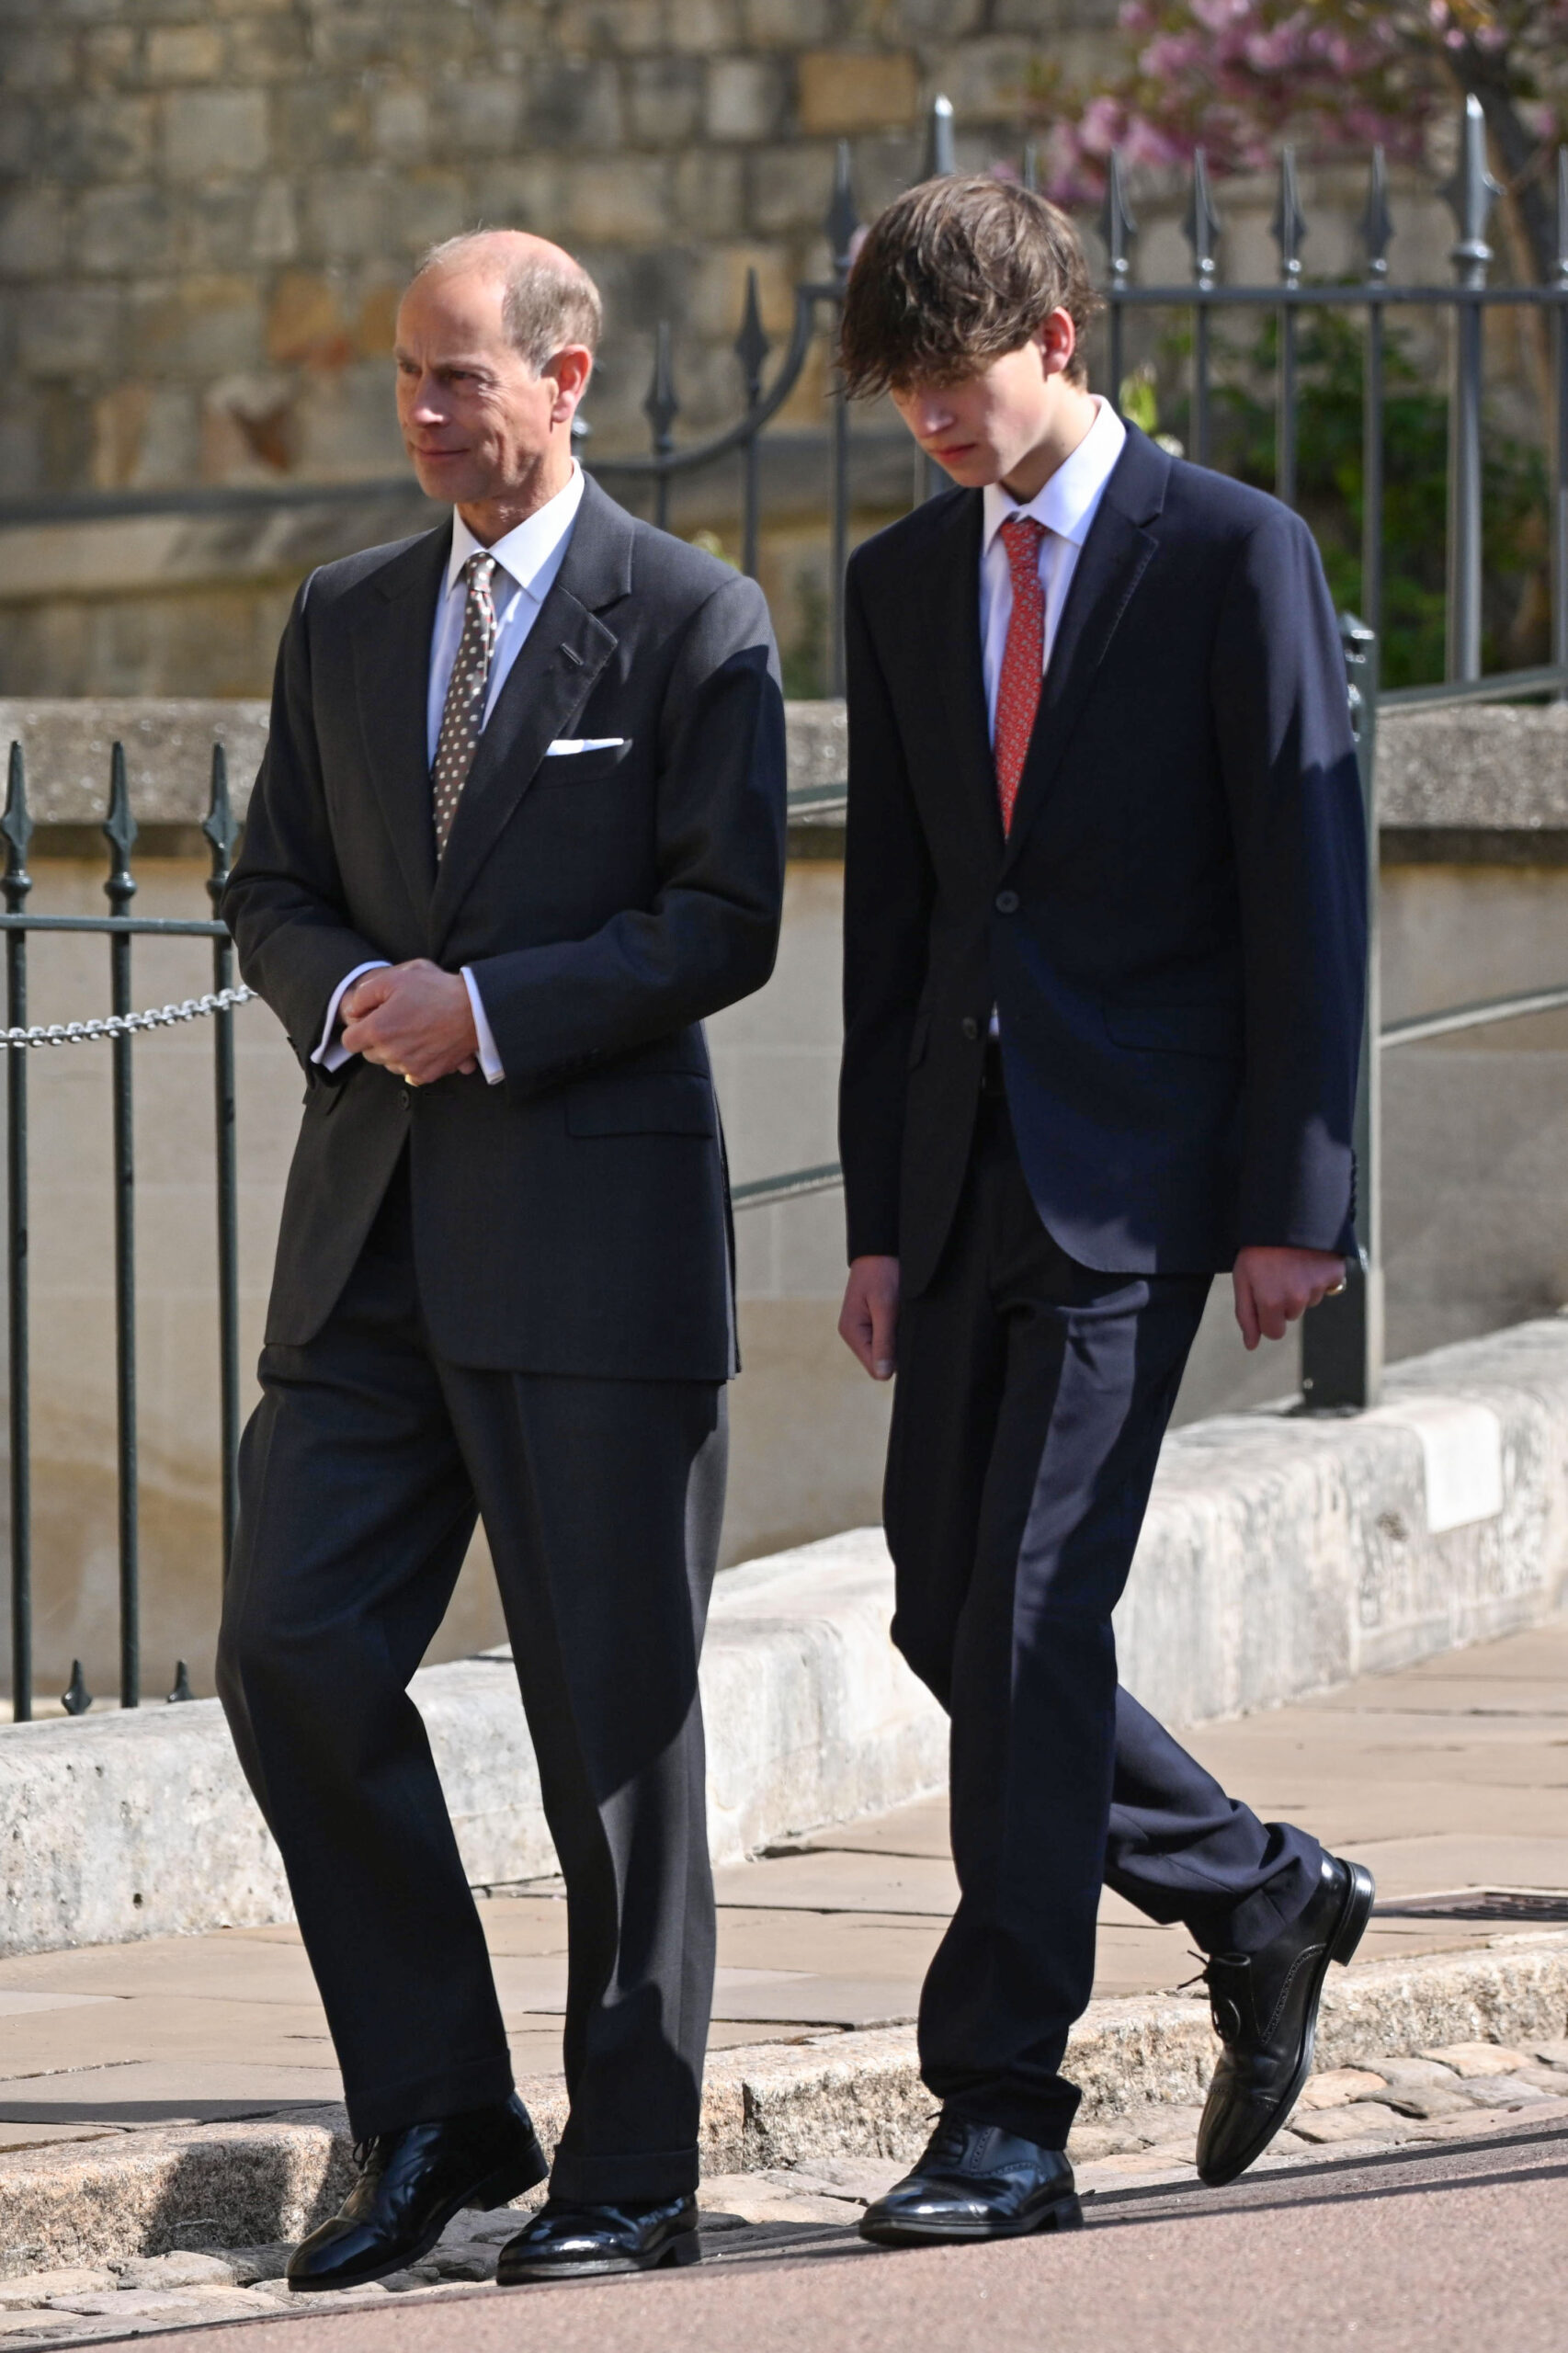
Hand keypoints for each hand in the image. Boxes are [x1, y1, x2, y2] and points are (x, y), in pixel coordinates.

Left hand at [339, 959, 479, 1084]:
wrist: (475, 1010)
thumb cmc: (436, 990)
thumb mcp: (396, 978)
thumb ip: (365, 994)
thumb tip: (352, 1010)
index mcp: (378, 1030)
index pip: (349, 1041)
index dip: (358, 1028)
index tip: (372, 1019)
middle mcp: (390, 1053)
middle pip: (369, 1054)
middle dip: (376, 1040)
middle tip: (397, 1020)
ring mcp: (409, 1066)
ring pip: (389, 1064)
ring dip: (394, 1051)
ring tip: (414, 1030)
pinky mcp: (426, 1074)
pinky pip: (409, 1074)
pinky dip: (413, 1062)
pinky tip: (425, 1045)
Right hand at [839, 1255, 900, 1379]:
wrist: (882, 1247)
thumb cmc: (882, 1272)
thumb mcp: (886, 1307)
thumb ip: (884, 1341)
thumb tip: (883, 1376)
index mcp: (852, 1332)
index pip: (875, 1367)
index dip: (895, 1361)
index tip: (908, 1342)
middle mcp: (856, 1333)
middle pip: (882, 1361)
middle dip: (898, 1349)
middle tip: (907, 1327)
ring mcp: (865, 1327)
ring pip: (889, 1350)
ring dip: (900, 1339)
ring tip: (905, 1318)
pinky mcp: (876, 1321)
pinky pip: (890, 1337)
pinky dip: (900, 1330)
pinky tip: (904, 1317)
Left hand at [1232, 1245, 1346, 1350]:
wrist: (1285, 1213)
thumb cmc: (1257, 1248)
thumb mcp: (1242, 1279)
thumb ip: (1246, 1315)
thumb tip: (1252, 1345)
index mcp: (1271, 1302)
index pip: (1274, 1332)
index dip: (1267, 1316)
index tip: (1263, 1296)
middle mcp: (1297, 1300)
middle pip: (1291, 1315)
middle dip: (1283, 1298)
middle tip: (1276, 1271)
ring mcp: (1318, 1287)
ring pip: (1309, 1300)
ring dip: (1301, 1286)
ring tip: (1291, 1261)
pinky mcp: (1335, 1275)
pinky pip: (1327, 1286)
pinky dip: (1319, 1275)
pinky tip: (1308, 1258)